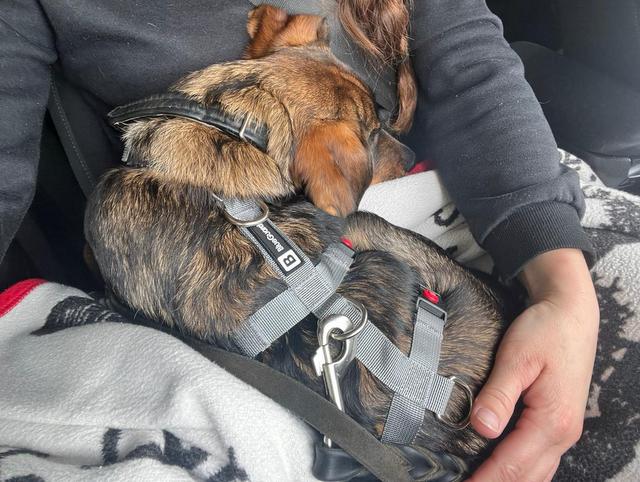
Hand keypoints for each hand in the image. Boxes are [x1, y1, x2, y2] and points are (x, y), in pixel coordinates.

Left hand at [468, 249, 598, 481]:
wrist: (571, 314)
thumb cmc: (546, 331)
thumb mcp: (517, 358)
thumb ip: (498, 394)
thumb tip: (482, 428)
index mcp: (553, 421)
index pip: (512, 464)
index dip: (484, 480)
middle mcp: (563, 433)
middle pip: (526, 476)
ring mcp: (564, 430)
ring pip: (536, 472)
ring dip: (508, 479)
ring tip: (478, 480)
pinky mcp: (559, 422)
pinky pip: (540, 458)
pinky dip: (520, 469)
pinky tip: (500, 466)